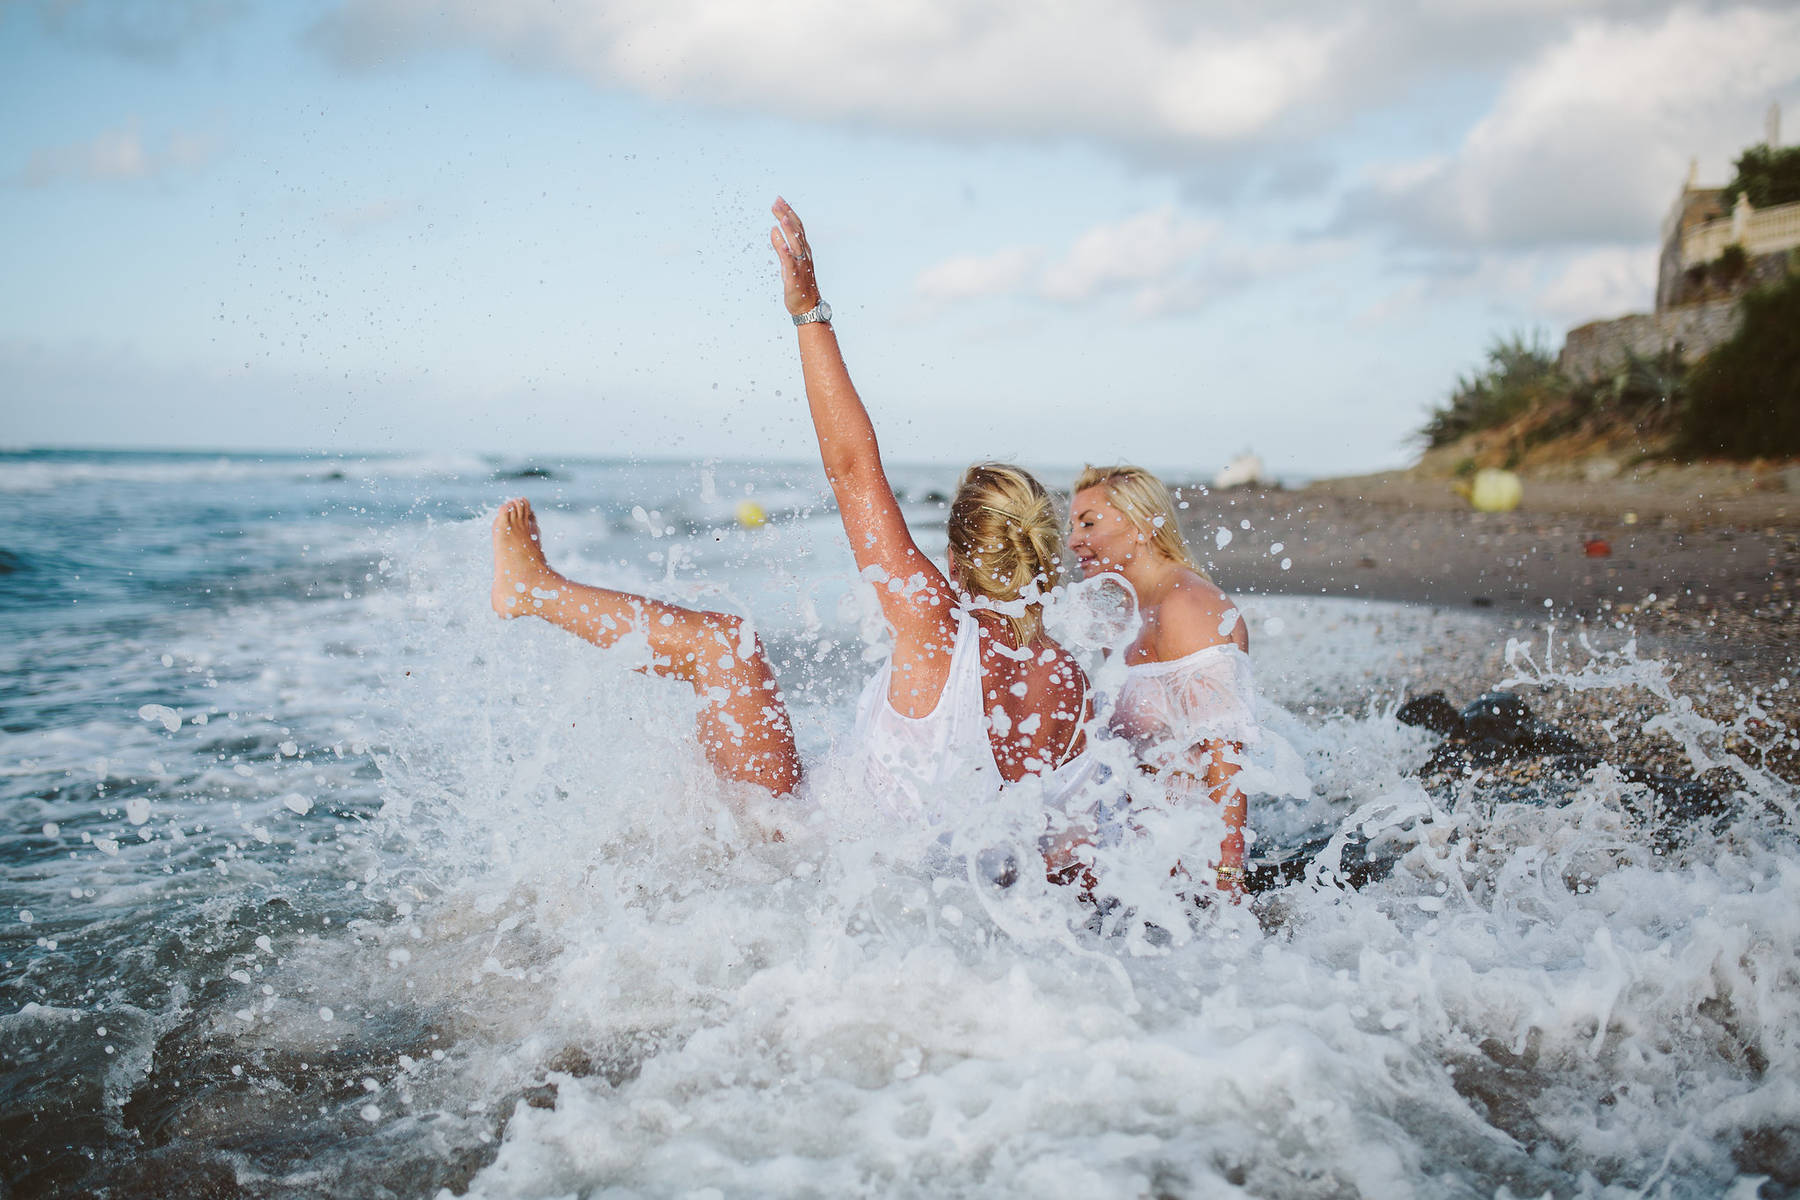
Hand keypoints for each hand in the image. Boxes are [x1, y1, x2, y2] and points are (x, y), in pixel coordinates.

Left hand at [770, 197, 822, 317]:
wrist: (808, 307)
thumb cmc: (798, 284)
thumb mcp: (787, 262)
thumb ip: (780, 246)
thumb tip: (773, 230)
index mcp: (803, 250)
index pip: (797, 227)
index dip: (788, 212)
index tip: (779, 200)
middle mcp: (804, 255)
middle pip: (796, 231)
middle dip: (787, 215)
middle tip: (777, 202)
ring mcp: (800, 266)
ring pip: (796, 245)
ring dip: (790, 231)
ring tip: (782, 217)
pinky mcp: (794, 278)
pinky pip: (791, 264)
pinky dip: (787, 254)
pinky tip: (782, 244)